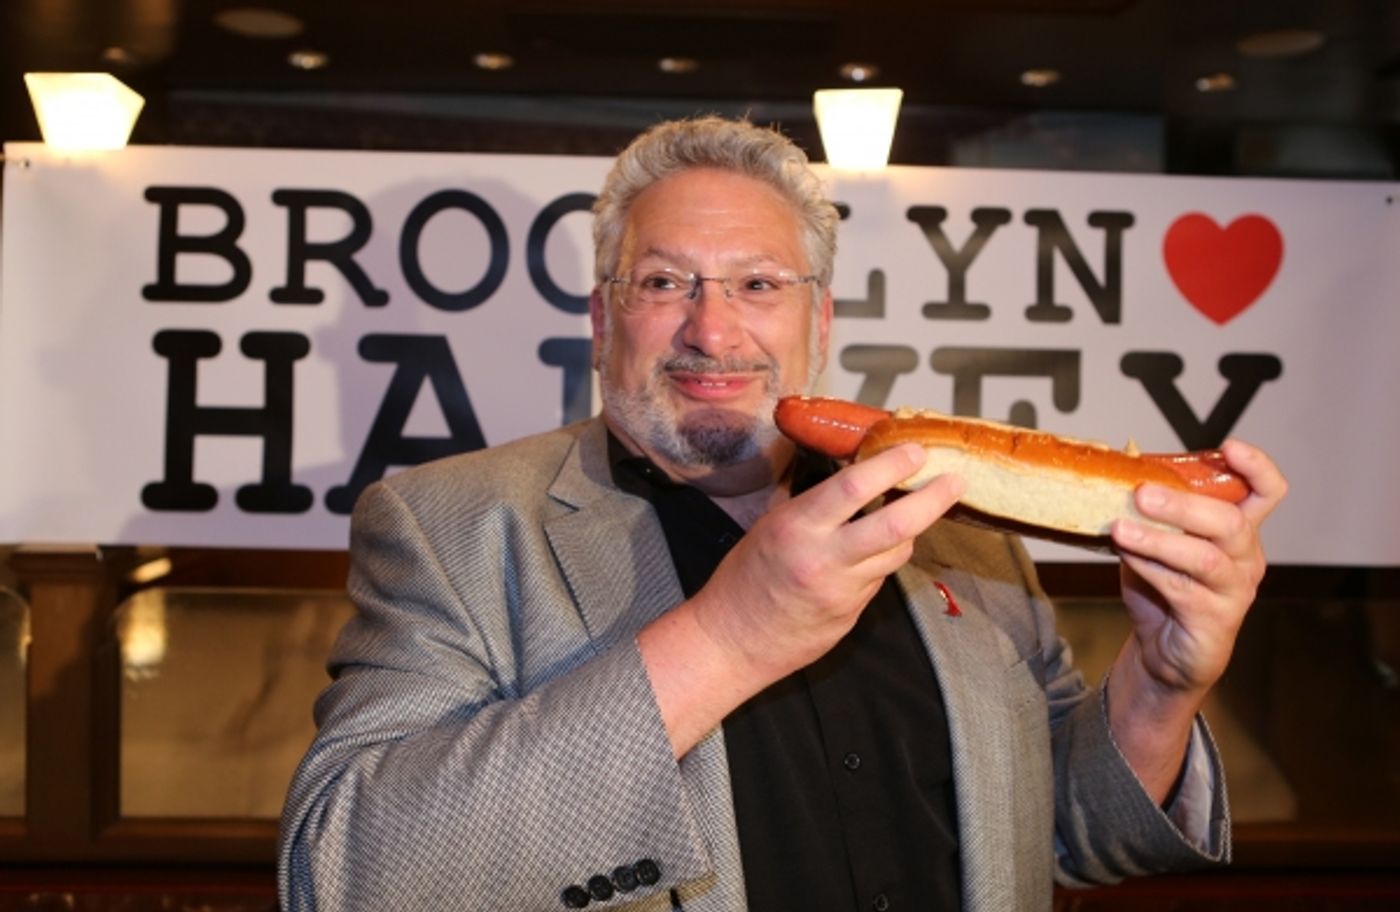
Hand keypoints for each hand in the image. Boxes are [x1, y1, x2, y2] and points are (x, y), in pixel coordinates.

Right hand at [638, 443, 962, 756]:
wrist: (732, 641)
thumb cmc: (744, 579)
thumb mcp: (771, 526)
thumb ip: (815, 505)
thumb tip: (855, 476)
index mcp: (798, 528)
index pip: (856, 487)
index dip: (893, 465)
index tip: (915, 451)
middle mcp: (825, 559)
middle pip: (898, 525)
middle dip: (933, 498)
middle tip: (953, 480)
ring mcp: (843, 592)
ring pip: (897, 553)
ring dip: (910, 531)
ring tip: (910, 514)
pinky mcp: (851, 615)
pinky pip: (879, 579)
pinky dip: (881, 561)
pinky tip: (869, 555)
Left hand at [1110, 438, 1287, 697]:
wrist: (1161, 652)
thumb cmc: (1163, 590)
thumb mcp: (1155, 542)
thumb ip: (1148, 513)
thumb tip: (1116, 474)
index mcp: (1238, 531)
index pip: (1267, 492)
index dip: (1256, 467)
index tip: (1230, 446)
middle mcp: (1245, 558)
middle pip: (1231, 521)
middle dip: (1185, 504)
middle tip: (1142, 493)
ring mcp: (1235, 591)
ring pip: (1206, 558)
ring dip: (1160, 539)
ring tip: (1120, 529)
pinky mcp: (1216, 621)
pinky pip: (1183, 589)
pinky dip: (1151, 569)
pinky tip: (1127, 556)